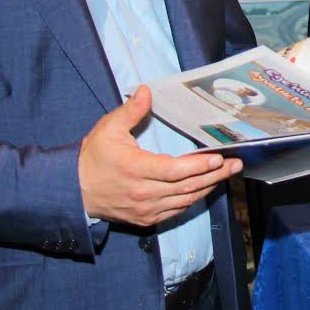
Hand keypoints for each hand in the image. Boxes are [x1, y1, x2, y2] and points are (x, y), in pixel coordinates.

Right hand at [79, 86, 242, 226]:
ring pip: (185, 200)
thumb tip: (146, 91)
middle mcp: (143, 193)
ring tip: (227, 174)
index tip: (218, 158)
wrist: (74, 192)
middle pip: (187, 186)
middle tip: (235, 165)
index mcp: (136, 169)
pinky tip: (206, 187)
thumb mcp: (108, 129)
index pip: (175, 171)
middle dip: (215, 175)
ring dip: (208, 187)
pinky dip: (193, 199)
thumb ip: (130, 111)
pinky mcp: (146, 218)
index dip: (199, 166)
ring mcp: (146, 209)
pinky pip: (177, 210)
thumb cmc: (92, 158)